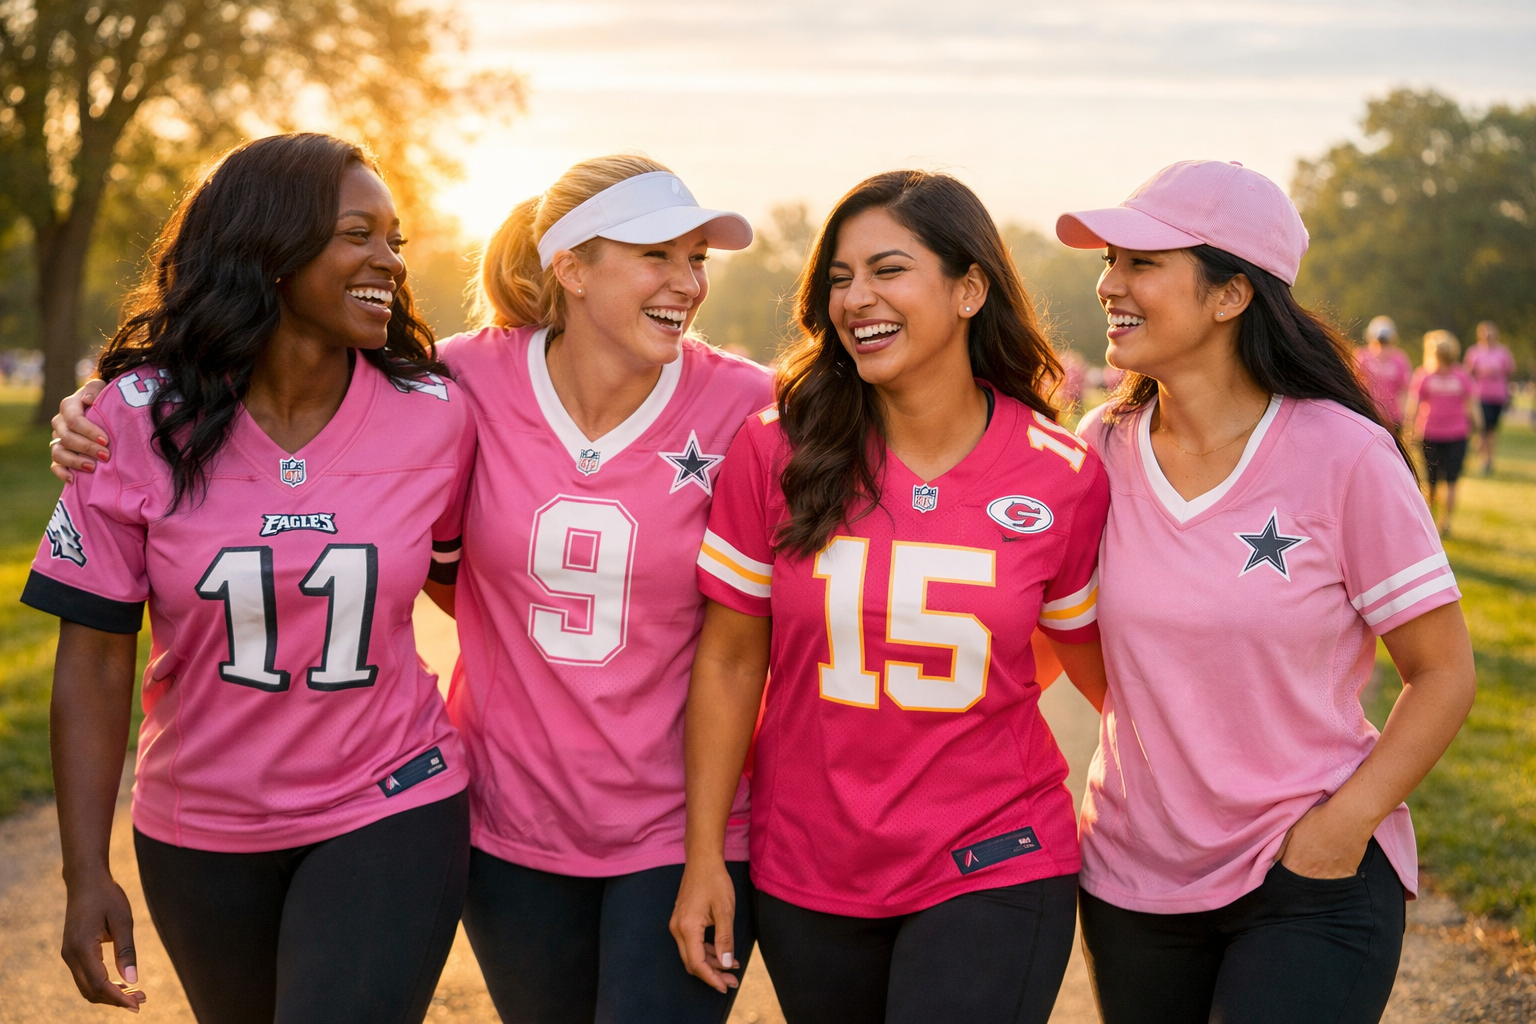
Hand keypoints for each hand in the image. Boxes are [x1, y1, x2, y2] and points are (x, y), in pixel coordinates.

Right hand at [50, 379, 108, 482]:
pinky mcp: (59, 452)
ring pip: (58, 453)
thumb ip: (95, 389)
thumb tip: (89, 400)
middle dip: (87, 448)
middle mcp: (59, 422)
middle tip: (106, 456)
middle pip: (67, 438)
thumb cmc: (104, 397)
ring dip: (75, 462)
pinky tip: (73, 479)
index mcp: (69, 406)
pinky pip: (54, 465)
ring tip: (92, 467)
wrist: (100, 407)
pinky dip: (62, 473)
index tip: (106, 440)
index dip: (89, 431)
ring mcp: (57, 438)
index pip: (74, 420)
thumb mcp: (103, 388)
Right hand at [61, 873, 145, 1011]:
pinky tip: (121, 983)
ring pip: (86, 987)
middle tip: (142, 1000)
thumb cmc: (107, 895)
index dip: (118, 998)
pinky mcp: (72, 952)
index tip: (137, 1005)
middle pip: (91, 991)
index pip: (99, 984)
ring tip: (135, 993)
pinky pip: (85, 976)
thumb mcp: (123, 919)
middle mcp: (70, 955)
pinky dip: (102, 985)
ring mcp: (69, 954)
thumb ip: (126, 950)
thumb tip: (133, 980)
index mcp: (82, 947)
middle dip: (115, 999)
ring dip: (109, 994)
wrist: (85, 880)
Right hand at [669, 858, 740, 993]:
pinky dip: (707, 951)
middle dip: (712, 974)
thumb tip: (726, 964)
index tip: (725, 987)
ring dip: (711, 963)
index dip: (711, 978)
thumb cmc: (714, 882)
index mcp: (687, 928)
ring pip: (692, 954)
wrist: (702, 861)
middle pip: (692, 962)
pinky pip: (692, 943)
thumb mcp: (725, 911)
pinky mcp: (682, 921)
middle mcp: (678, 929)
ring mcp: (678, 925)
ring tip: (732, 967)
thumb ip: (725, 939)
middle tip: (732, 981)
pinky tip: (723, 952)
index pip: (697, 963)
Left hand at [1276, 804, 1371, 879]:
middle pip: (1302, 883)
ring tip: (1322, 859)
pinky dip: (1334, 874)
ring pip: (1319, 884)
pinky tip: (1335, 861)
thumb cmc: (1319, 820)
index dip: (1287, 873)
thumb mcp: (1293, 830)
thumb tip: (1274, 863)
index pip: (1285, 878)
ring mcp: (1330, 878)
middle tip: (1308, 861)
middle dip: (1301, 876)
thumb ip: (1281, 850)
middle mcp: (1311, 876)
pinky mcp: (1346, 877)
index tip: (1291, 867)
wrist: (1349, 818)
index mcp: (1294, 865)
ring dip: (1318, 876)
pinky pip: (1337, 881)